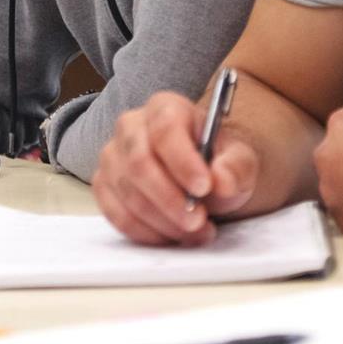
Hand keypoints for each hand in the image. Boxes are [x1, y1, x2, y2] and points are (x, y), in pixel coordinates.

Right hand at [93, 91, 258, 246]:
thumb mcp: (238, 160)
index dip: (182, 160)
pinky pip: (116, 213)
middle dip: (169, 199)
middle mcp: (130, 126)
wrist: (200, 178)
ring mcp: (112, 156)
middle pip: (139, 162)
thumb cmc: (215, 163)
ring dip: (163, 221)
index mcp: (165, 108)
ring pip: (128, 193)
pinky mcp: (103, 185)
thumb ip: (236, 167)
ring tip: (195, 232)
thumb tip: (222, 180)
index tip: (204, 187)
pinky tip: (170, 236)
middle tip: (198, 222)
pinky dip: (145, 232)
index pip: (165, 129)